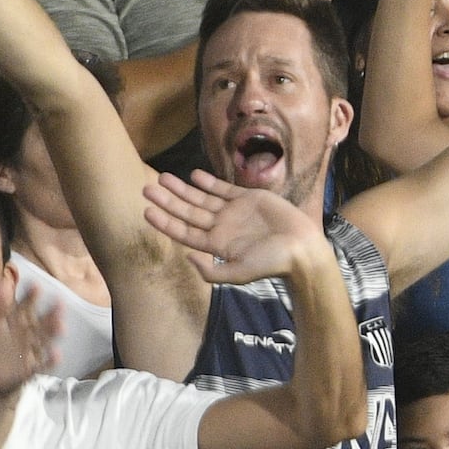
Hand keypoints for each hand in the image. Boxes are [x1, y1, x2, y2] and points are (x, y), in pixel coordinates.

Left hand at [0, 265, 55, 395]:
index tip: (35, 285)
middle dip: (51, 312)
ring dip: (54, 332)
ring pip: (46, 338)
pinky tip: (55, 354)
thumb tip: (4, 281)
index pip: (27, 303)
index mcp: (18, 318)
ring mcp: (33, 348)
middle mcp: (30, 331)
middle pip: (42, 319)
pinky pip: (44, 363)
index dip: (31, 295)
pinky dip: (51, 360)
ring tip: (60, 326)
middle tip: (59, 302)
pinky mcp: (34, 366)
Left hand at [144, 168, 324, 287]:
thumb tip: (187, 257)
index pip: (183, 231)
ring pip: (201, 198)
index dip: (165, 221)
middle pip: (187, 212)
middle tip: (146, 188)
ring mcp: (233, 212)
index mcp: (215, 245)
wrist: (301, 247)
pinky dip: (208, 182)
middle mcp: (220, 227)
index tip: (147, 211)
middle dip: (167, 200)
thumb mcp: (239, 274)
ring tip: (163, 177)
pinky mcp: (249, 199)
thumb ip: (211, 272)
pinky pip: (223, 188)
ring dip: (182, 188)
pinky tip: (194, 175)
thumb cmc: (272, 263)